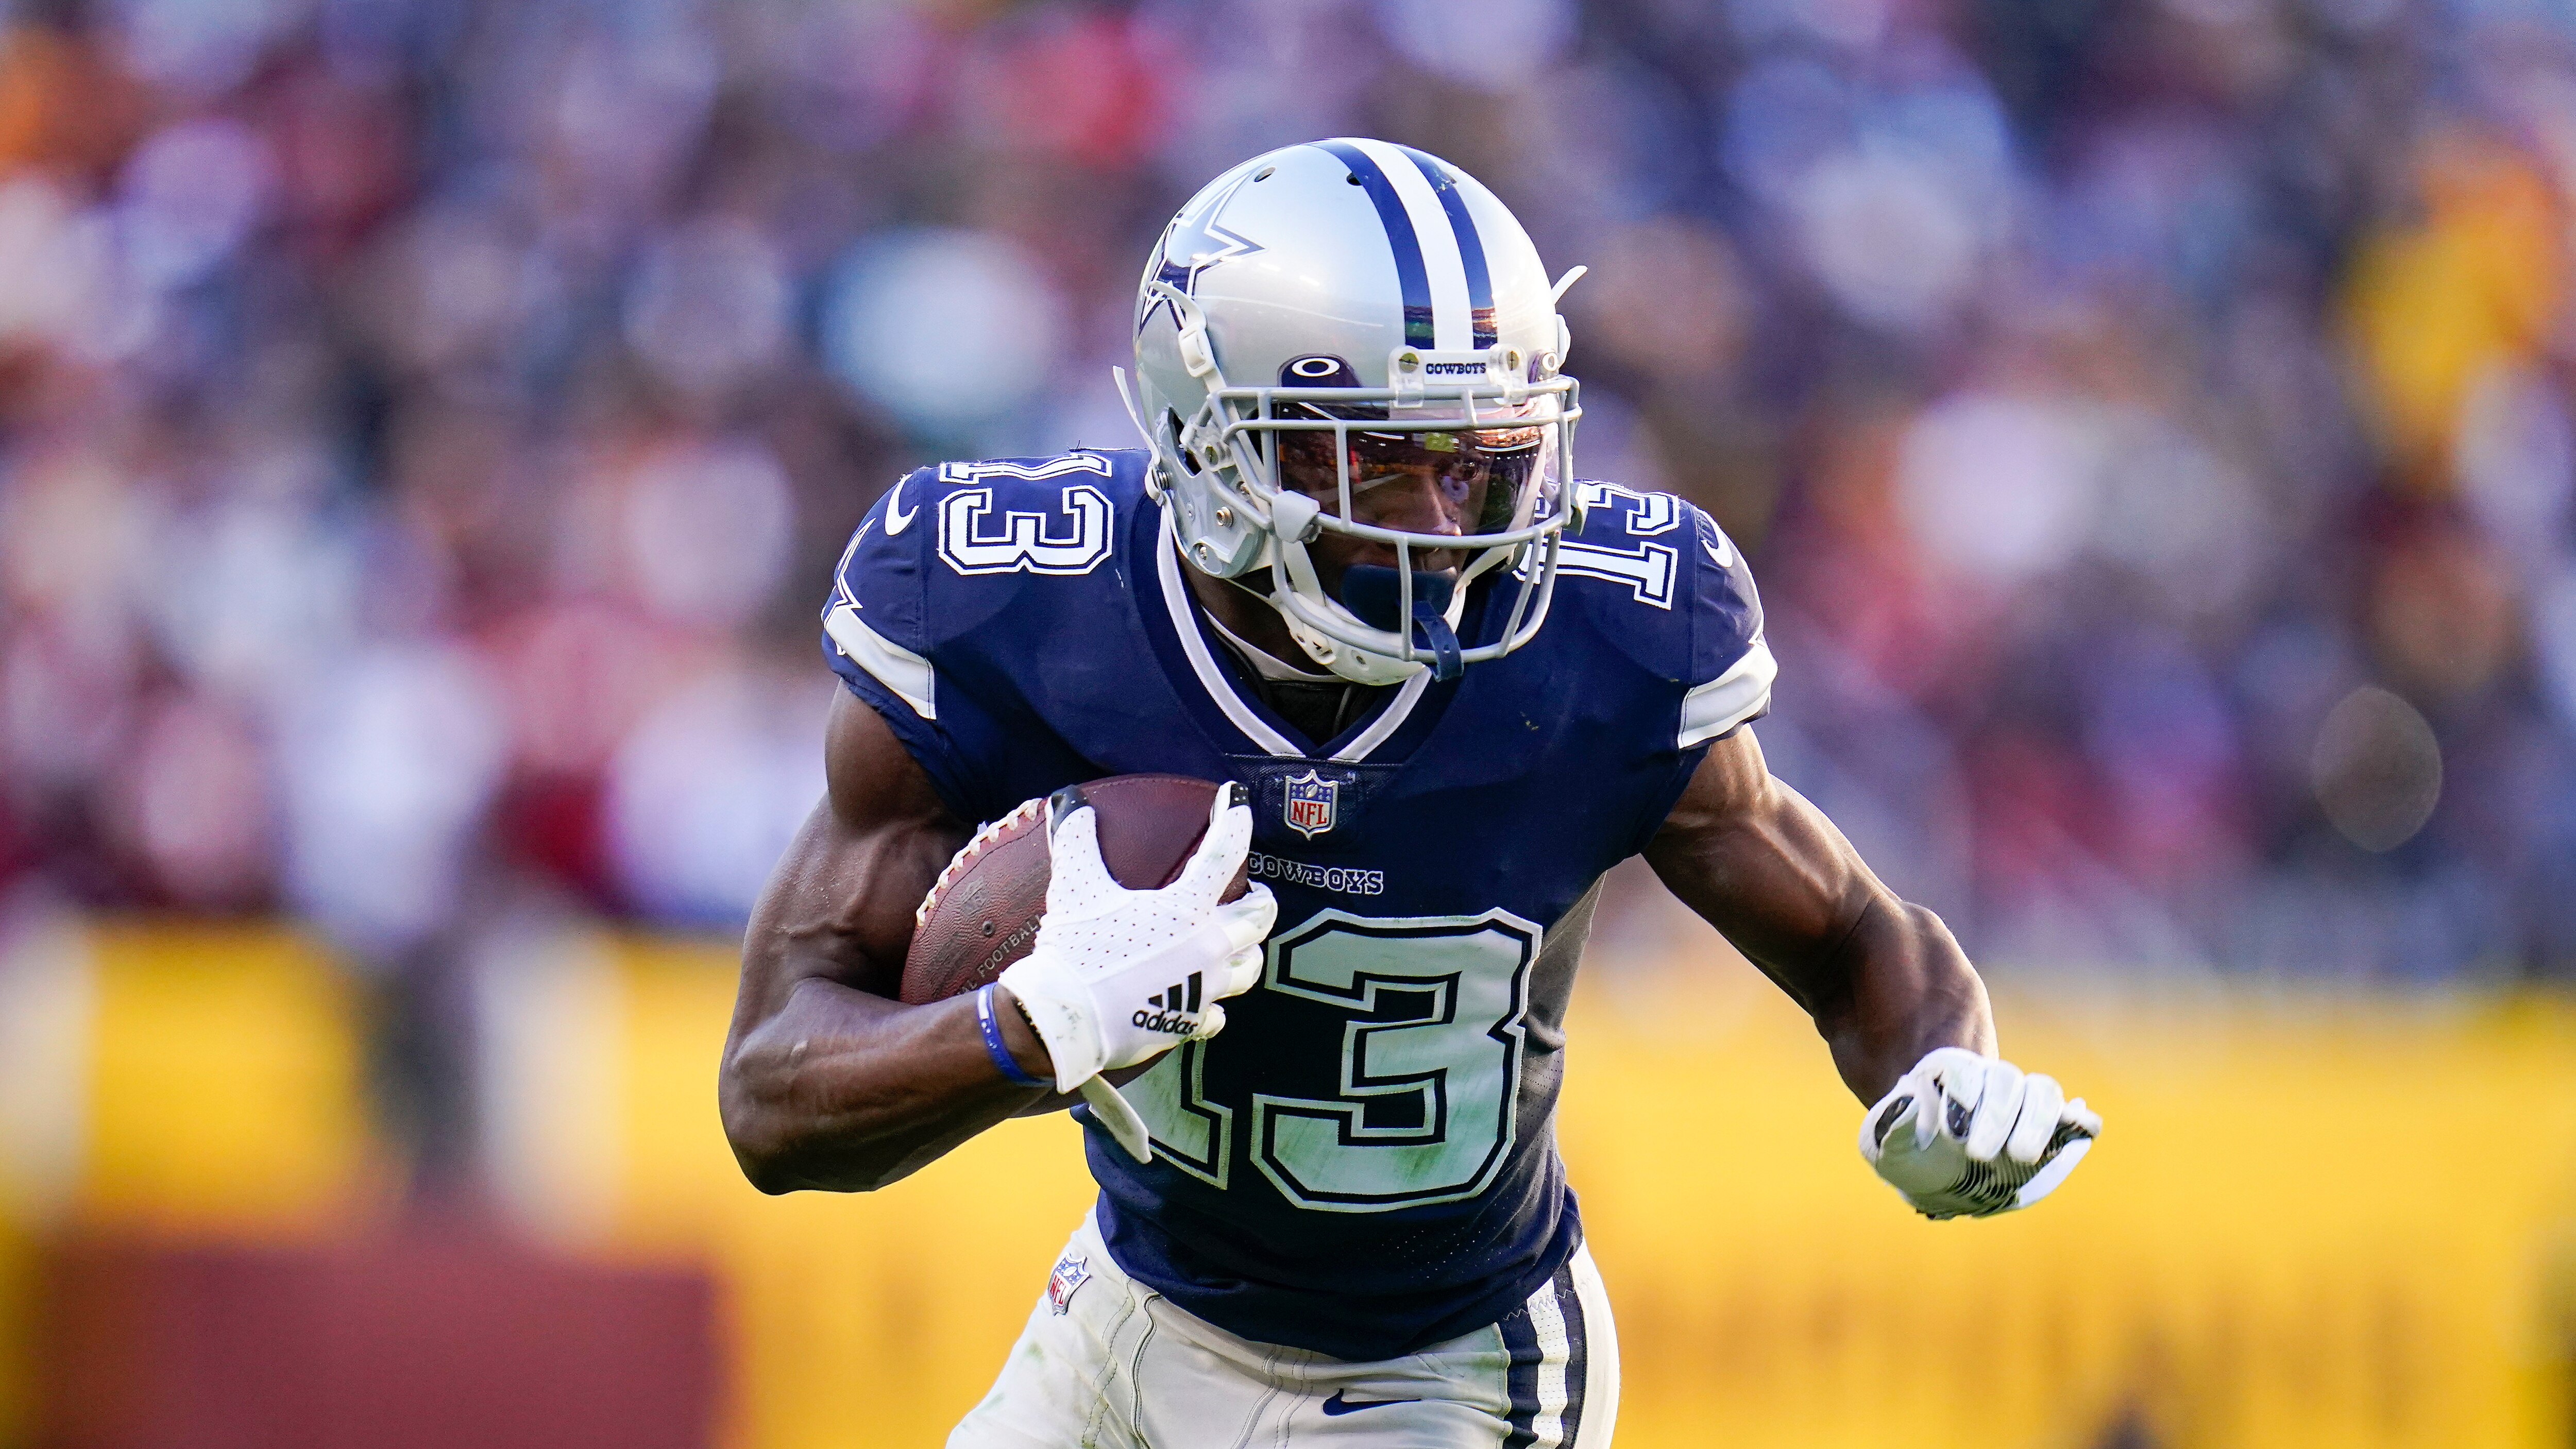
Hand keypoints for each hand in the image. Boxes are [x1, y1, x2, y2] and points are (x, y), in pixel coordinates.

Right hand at [999, 782, 1275, 1095]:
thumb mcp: (1074, 886)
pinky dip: (1214, 1005)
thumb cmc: (1076, 948)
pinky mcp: (1189, 1024)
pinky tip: (1205, 1001)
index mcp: (1185, 910)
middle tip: (1255, 895)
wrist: (1066, 1019)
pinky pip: (1217, 1015)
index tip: (1235, 799)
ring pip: (1248, 969)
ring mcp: (1203, 990)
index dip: (1233, 820)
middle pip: (1257, 920)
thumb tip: (1071, 802)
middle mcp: (1207, 948)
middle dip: (1261, 903)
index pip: (1223, 854)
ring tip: (1241, 946)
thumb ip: (1077, 839)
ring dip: (1248, 952)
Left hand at [1859, 1047, 2098, 1218]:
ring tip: (2022, 1157)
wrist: (1934, 1182)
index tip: (1950, 1134)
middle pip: (2006, 1079)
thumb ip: (1891, 1125)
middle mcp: (1989, 1084)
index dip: (1963, 1093)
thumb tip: (1910, 1101)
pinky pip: (2074, 1119)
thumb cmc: (1906, 1157)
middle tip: (1977, 1155)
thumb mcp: (1884, 1146)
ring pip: (2043, 1092)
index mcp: (1948, 1077)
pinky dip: (2080, 1123)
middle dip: (1997, 1115)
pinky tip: (2081, 1129)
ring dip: (2039, 1121)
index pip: (1964, 1069)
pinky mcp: (2049, 1133)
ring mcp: (2022, 1107)